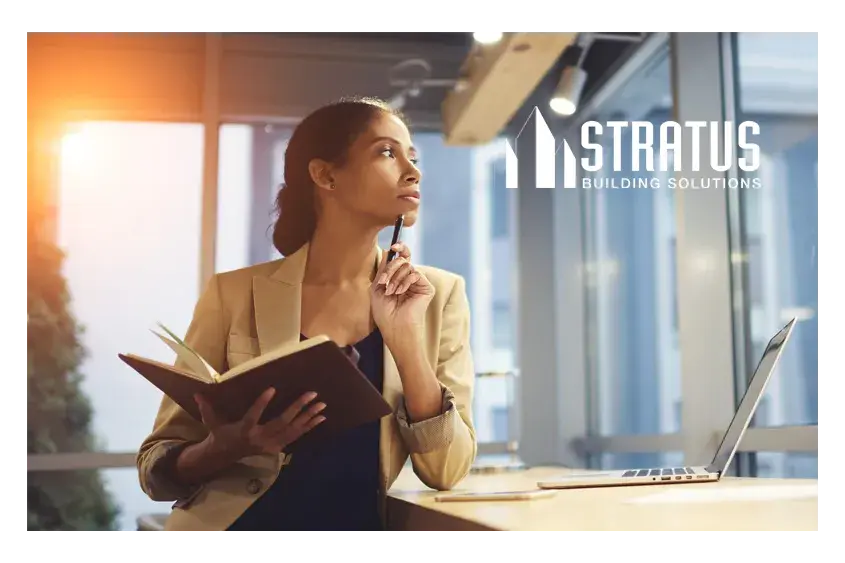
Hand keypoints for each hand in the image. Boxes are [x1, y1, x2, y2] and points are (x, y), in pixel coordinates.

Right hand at [195, 388, 325, 460]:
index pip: (253, 416)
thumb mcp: (211, 421)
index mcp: (244, 430)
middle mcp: (259, 438)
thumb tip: (198, 392)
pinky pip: (296, 437)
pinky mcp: (277, 447)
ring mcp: (270, 444)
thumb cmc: (220, 433)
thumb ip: (207, 407)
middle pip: (281, 423)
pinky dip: (309, 427)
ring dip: (308, 417)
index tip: (272, 389)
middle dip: (297, 408)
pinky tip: (321, 418)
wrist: (226, 455)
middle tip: (311, 394)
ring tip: (322, 405)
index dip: (262, 404)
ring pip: (293, 430)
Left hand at [370, 242, 434, 342]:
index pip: (402, 258)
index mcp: (399, 278)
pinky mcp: (427, 288)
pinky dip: (405, 282)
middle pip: (403, 260)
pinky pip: (415, 274)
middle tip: (384, 281)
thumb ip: (383, 270)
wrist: (394, 327)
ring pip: (408, 266)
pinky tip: (401, 292)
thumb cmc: (384, 312)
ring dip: (395, 278)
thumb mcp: (378, 288)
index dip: (400, 249)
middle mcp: (410, 279)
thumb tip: (386, 251)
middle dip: (391, 268)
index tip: (394, 246)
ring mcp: (419, 283)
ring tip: (391, 292)